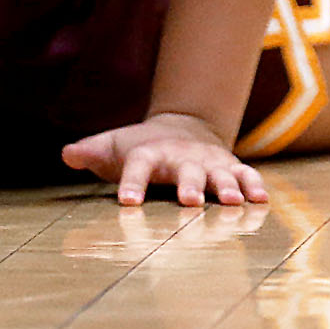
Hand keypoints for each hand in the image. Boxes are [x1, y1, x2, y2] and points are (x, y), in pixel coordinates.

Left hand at [62, 113, 270, 206]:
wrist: (182, 127)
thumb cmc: (139, 147)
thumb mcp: (112, 146)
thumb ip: (90, 152)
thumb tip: (67, 153)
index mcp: (148, 154)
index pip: (137, 166)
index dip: (131, 182)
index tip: (127, 201)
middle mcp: (180, 157)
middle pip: (184, 170)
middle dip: (188, 184)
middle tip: (188, 200)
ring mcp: (208, 162)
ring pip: (218, 174)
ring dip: (225, 186)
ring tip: (231, 201)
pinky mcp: (230, 167)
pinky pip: (245, 175)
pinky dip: (254, 185)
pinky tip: (262, 200)